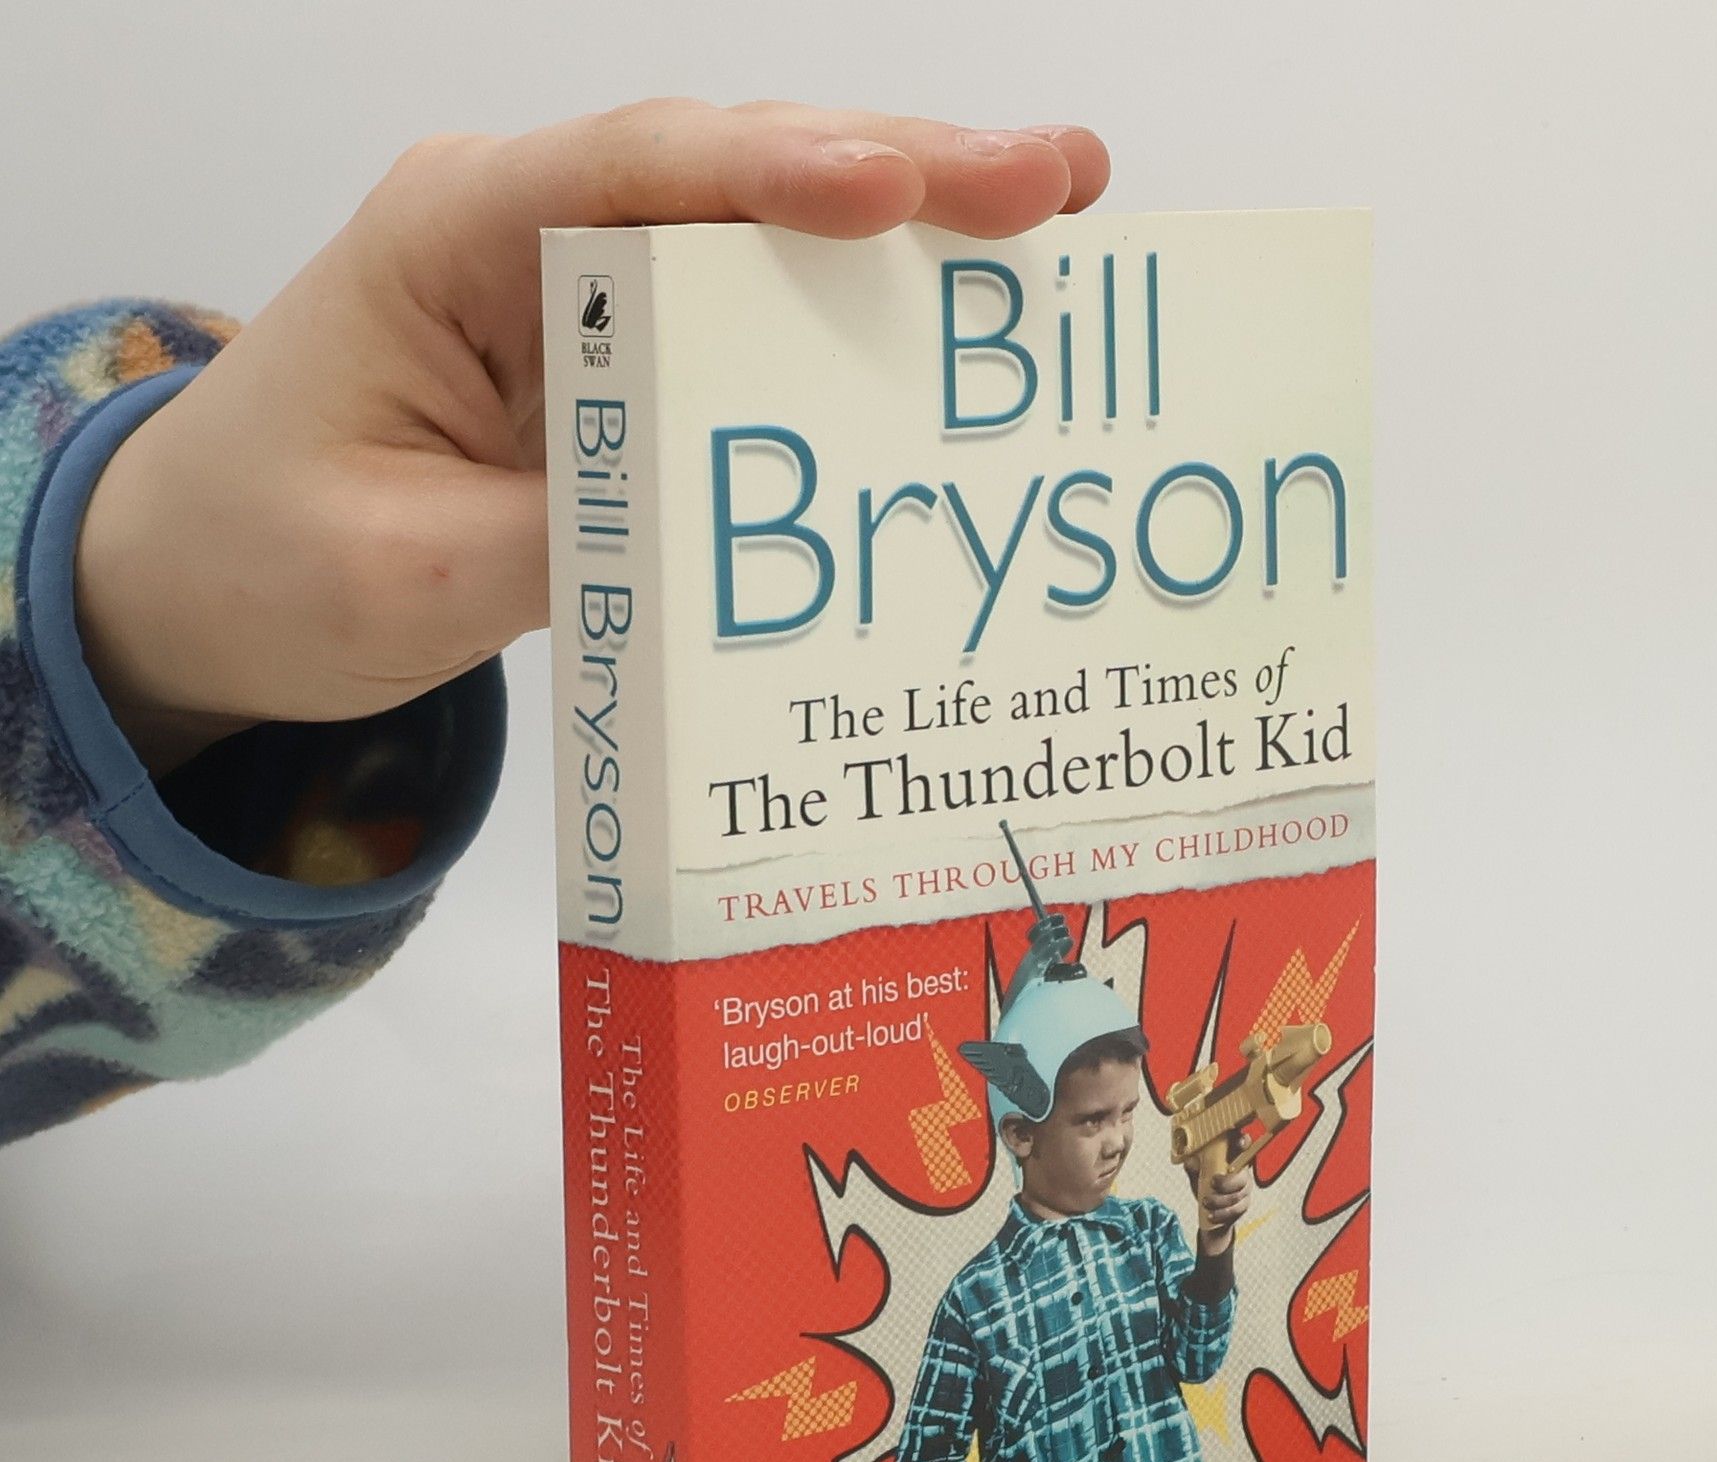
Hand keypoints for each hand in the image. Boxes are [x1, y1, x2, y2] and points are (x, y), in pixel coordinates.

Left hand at [72, 101, 1110, 773]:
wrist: (202, 580)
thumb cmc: (265, 560)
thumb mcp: (405, 576)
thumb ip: (568, 537)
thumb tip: (735, 524)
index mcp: (447, 238)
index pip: (628, 172)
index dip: (778, 170)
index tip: (905, 188)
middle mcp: (524, 229)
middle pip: (727, 168)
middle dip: (899, 170)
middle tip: (1054, 182)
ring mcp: (576, 285)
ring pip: (756, 228)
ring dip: (905, 226)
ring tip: (1051, 219)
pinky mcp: (612, 354)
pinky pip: (744, 315)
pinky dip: (853, 312)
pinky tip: (954, 312)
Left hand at [1192, 1136, 1252, 1255]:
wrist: (1207, 1210)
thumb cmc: (1204, 1185)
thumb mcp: (1196, 1173)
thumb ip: (1193, 1166)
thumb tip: (1191, 1161)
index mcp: (1232, 1159)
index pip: (1242, 1147)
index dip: (1244, 1143)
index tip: (1240, 1142)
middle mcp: (1242, 1173)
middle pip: (1243, 1177)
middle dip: (1227, 1182)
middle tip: (1212, 1183)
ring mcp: (1244, 1190)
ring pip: (1238, 1196)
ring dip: (1220, 1200)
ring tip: (1205, 1202)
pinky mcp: (1243, 1206)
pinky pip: (1236, 1211)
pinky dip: (1221, 1214)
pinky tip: (1211, 1214)